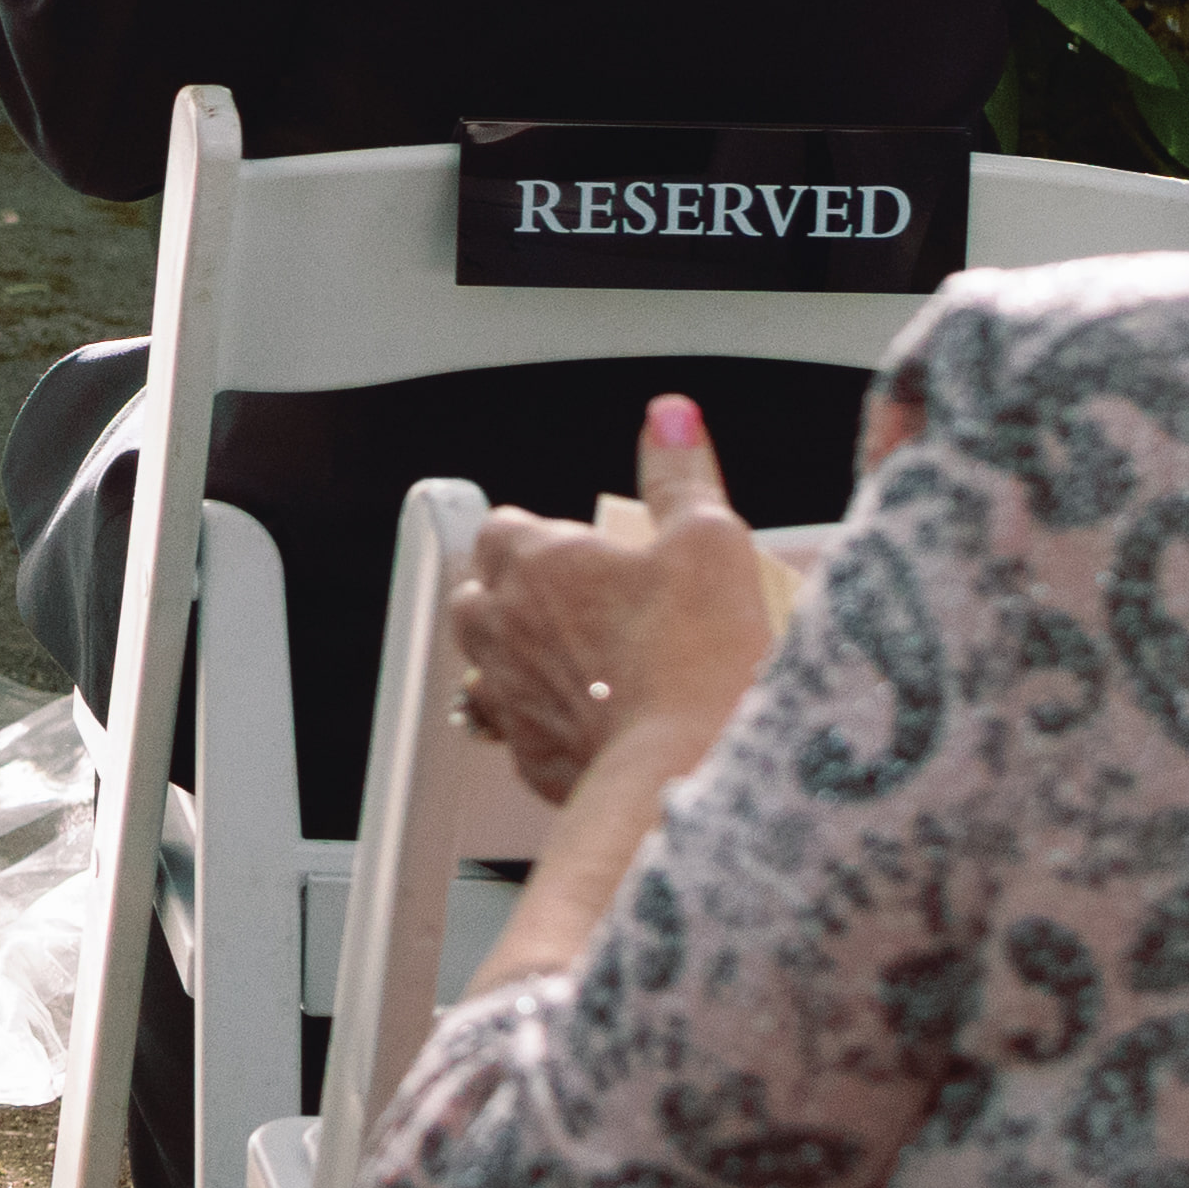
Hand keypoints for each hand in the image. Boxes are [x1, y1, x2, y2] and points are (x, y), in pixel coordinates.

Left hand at [455, 393, 791, 808]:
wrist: (692, 771)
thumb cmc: (698, 655)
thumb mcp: (708, 540)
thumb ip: (681, 474)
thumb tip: (671, 416)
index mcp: (534, 563)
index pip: (502, 529)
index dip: (541, 536)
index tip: (587, 551)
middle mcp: (503, 627)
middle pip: (479, 595)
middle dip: (514, 596)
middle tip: (582, 607)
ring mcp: (509, 697)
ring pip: (485, 666)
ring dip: (519, 661)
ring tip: (584, 666)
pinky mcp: (530, 758)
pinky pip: (519, 732)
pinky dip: (546, 724)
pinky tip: (597, 725)